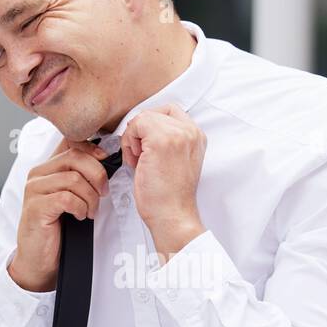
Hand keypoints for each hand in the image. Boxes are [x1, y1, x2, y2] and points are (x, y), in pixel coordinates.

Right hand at [9, 137, 111, 291]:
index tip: (106, 163)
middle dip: (97, 174)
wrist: (40, 259)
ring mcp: (34, 190)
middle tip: (103, 193)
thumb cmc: (58, 228)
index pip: (71, 143)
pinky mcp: (36, 207)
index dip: (93, 150)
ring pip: (74, 178)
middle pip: (75, 157)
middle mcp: (37, 175)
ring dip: (90, 197)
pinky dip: (80, 207)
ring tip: (90, 211)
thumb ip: (81, 176)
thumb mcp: (72, 197)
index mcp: (47, 168)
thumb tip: (105, 158)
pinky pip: (67, 198)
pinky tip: (80, 216)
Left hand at [121, 103, 206, 258]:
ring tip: (138, 160)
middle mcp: (191, 132)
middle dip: (142, 130)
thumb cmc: (169, 196)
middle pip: (156, 111)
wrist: (172, 215)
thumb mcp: (175, 160)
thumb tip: (142, 127)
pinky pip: (136, 124)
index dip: (152, 125)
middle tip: (140, 154)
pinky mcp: (161, 140)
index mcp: (197, 136)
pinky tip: (135, 161)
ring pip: (144, 117)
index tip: (146, 146)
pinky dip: (129, 142)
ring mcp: (178, 134)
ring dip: (133, 137)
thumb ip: (168, 139)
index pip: (170, 111)